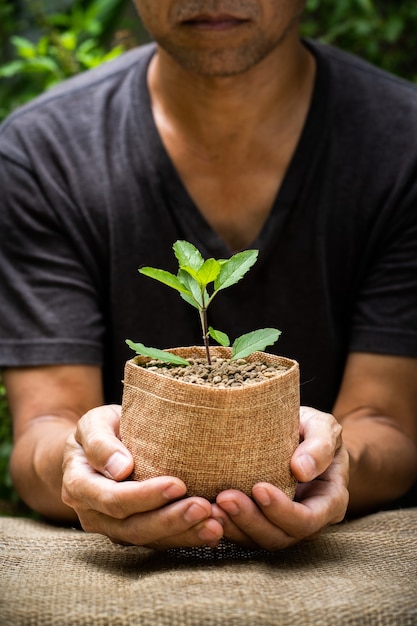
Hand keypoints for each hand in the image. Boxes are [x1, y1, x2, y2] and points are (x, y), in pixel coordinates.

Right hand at [61, 405, 223, 549]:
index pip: (112, 498)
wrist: (99, 445)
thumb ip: (100, 441)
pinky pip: (159, 541)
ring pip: (148, 539)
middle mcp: (92, 513)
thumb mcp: (94, 422)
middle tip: (204, 508)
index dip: (144, 496)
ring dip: (183, 534)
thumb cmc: (101, 428)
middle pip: (131, 526)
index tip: (178, 485)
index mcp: (79, 484)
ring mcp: (112, 527)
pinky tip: (212, 530)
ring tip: (215, 524)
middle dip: (170, 520)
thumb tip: (120, 469)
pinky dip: (186, 537)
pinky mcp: (134, 532)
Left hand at [213, 406, 348, 549]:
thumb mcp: (324, 427)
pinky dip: (226, 525)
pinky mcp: (262, 520)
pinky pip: (244, 533)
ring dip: (234, 526)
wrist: (302, 434)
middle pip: (281, 536)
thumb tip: (301, 470)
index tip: (258, 488)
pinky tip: (207, 510)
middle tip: (225, 498)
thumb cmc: (315, 430)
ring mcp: (284, 524)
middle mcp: (309, 520)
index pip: (307, 519)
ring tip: (210, 507)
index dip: (282, 510)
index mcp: (329, 501)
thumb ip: (320, 445)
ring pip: (259, 539)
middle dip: (251, 520)